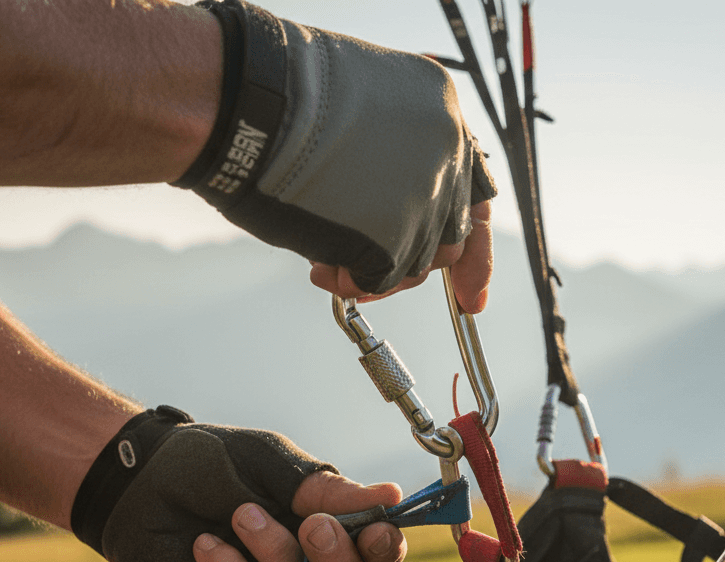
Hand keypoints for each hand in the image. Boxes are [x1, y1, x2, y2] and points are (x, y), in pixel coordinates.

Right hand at [175, 2, 496, 299]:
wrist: (249, 107)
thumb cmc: (284, 105)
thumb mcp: (365, 112)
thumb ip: (397, 156)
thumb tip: (395, 205)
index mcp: (443, 110)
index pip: (475, 193)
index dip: (473, 250)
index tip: (470, 294)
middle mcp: (447, 153)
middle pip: (448, 237)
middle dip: (407, 263)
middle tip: (363, 275)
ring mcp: (425, 198)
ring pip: (418, 264)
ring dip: (375, 274)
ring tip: (327, 258)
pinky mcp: (394, 238)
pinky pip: (385, 279)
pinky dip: (354, 283)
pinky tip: (322, 266)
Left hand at [193, 472, 406, 561]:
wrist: (138, 480)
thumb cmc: (208, 465)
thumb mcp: (274, 466)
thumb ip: (327, 490)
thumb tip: (391, 497)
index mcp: (324, 530)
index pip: (373, 555)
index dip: (383, 549)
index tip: (376, 530)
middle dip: (336, 557)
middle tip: (311, 524)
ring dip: (275, 553)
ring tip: (241, 514)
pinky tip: (206, 545)